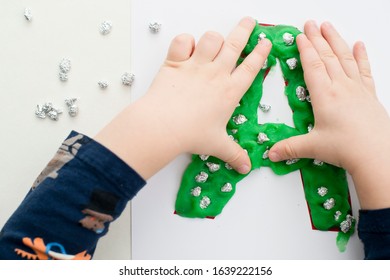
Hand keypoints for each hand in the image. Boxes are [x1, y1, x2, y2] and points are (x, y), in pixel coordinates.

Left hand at [95, 17, 271, 178]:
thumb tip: (246, 167)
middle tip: (250, 21)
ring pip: (211, 38)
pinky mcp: (176, 63)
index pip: (251, 67)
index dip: (261, 52)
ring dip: (214, 37)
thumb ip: (234, 154)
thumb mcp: (218, 146)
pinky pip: (183, 41)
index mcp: (230, 91)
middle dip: (245, 30)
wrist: (164, 127)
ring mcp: (196, 66)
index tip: (266, 41)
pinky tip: (187, 48)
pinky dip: (185, 41)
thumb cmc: (192, 135)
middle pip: (235, 44)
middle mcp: (216, 74)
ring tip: (215, 40)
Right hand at [268, 21, 389, 208]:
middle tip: (310, 24)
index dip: (305, 49)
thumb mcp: (312, 147)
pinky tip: (359, 45)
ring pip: (345, 58)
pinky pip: (364, 70)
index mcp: (325, 96)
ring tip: (329, 27)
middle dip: (317, 38)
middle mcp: (341, 87)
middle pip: (328, 56)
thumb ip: (289, 148)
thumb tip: (270, 154)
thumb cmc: (346, 148)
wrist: (378, 154)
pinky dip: (361, 56)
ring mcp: (357, 89)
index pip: (313, 66)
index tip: (300, 36)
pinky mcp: (369, 94)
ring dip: (336, 40)